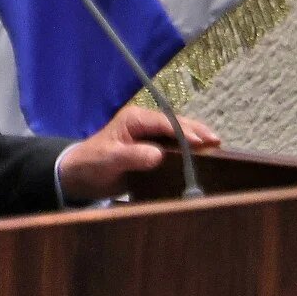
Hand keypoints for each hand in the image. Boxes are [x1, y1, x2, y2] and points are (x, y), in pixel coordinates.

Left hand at [56, 105, 219, 202]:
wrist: (79, 176)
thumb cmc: (92, 163)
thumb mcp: (110, 159)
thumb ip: (133, 156)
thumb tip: (158, 155)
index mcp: (135, 119)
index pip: (165, 122)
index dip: (184, 131)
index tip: (201, 142)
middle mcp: (144, 124)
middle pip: (175, 124)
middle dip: (196, 131)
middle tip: (217, 142)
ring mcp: (148, 137)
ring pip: (177, 134)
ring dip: (196, 139)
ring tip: (216, 147)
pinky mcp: (150, 150)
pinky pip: (173, 147)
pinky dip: (188, 150)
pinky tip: (201, 158)